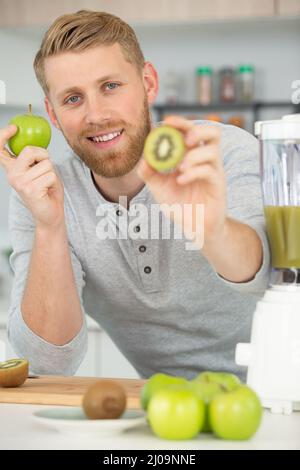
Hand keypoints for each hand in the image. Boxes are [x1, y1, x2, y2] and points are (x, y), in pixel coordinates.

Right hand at [0, 124, 64, 229]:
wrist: (50, 214)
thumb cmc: (46, 190)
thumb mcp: (37, 170)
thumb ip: (32, 158)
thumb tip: (37, 143)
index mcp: (12, 169)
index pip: (0, 149)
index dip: (3, 135)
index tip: (13, 128)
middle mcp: (12, 175)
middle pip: (30, 150)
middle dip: (43, 156)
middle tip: (45, 168)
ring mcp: (20, 182)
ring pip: (45, 164)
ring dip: (51, 173)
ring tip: (46, 184)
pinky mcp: (31, 189)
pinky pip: (50, 175)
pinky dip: (54, 181)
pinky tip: (47, 190)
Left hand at [137, 116, 226, 247]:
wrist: (194, 227)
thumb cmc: (180, 205)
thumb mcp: (159, 188)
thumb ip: (149, 173)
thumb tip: (143, 158)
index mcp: (193, 155)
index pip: (192, 130)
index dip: (181, 122)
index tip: (166, 122)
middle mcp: (207, 160)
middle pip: (213, 132)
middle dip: (196, 130)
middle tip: (183, 139)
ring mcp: (215, 171)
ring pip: (213, 150)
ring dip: (194, 155)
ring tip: (180, 168)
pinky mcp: (218, 185)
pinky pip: (209, 171)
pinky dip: (193, 173)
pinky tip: (181, 181)